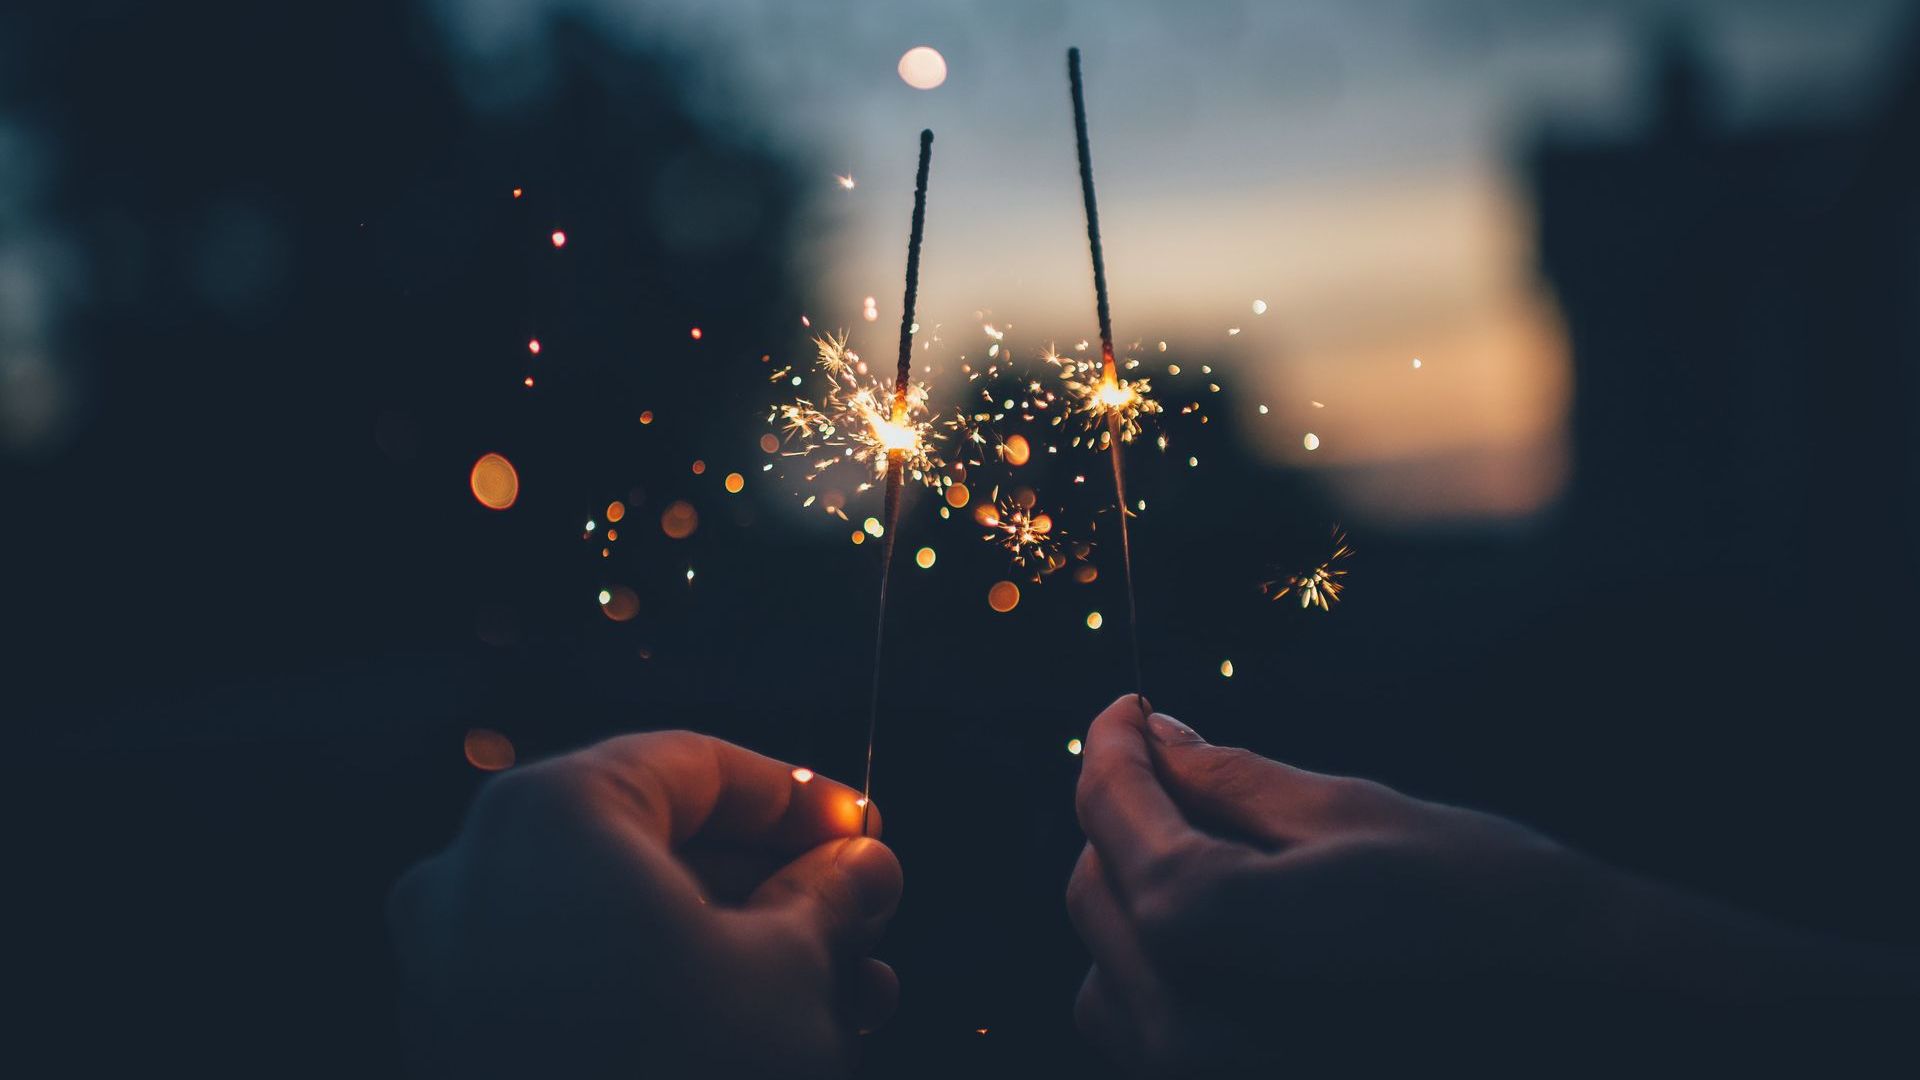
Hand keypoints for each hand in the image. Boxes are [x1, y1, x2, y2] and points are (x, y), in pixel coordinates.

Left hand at [389, 731, 901, 1078]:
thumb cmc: (678, 1077)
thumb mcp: (791, 975)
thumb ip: (830, 899)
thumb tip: (862, 867)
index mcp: (551, 817)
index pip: (694, 765)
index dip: (797, 797)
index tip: (863, 830)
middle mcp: (477, 875)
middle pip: (656, 845)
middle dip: (774, 885)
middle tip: (860, 916)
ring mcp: (454, 968)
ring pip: (623, 923)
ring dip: (736, 948)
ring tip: (842, 992)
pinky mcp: (461, 1046)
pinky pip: (580, 985)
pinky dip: (666, 992)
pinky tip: (764, 1033)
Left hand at [1067, 695, 1915, 1073]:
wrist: (1604, 1030)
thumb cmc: (1494, 911)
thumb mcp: (1353, 818)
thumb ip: (1230, 782)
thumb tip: (1158, 735)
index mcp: (1206, 935)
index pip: (1113, 818)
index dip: (1112, 746)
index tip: (1128, 707)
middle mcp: (1183, 1035)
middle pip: (1094, 894)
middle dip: (1127, 820)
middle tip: (1183, 765)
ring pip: (1108, 976)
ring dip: (1141, 905)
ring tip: (1221, 857)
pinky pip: (1153, 1039)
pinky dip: (1169, 979)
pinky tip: (1242, 940)